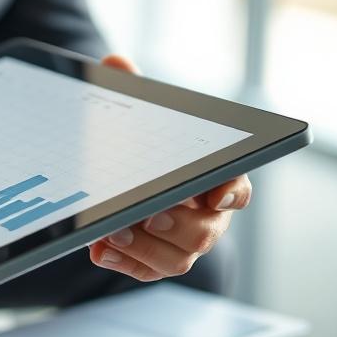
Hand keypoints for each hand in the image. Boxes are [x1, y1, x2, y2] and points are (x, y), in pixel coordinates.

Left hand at [88, 55, 252, 281]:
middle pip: (205, 229)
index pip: (236, 187)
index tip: (215, 192)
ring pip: (179, 259)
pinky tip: (100, 250)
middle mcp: (207, 214)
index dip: (231, 192)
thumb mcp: (136, 115)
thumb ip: (130, 89)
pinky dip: (126, 264)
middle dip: (176, 224)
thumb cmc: (143, 143)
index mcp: (213, 176)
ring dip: (145, 249)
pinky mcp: (157, 261)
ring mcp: (183, 242)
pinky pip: (149, 272)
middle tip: (146, 213)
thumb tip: (116, 64)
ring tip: (113, 233)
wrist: (122, 173)